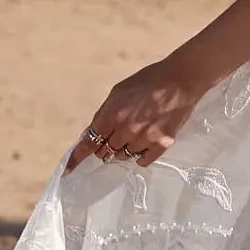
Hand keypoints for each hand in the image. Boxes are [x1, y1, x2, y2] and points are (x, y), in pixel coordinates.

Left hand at [64, 56, 207, 171]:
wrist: (180, 80)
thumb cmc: (148, 81)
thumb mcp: (118, 91)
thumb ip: (104, 113)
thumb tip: (93, 132)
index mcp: (112, 114)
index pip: (89, 142)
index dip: (77, 157)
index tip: (68, 169)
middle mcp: (126, 129)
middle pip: (105, 151)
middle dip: (105, 145)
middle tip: (115, 134)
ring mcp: (145, 138)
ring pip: (123, 156)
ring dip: (123, 149)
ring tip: (135, 133)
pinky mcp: (162, 144)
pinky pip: (143, 160)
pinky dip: (140, 155)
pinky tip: (145, 142)